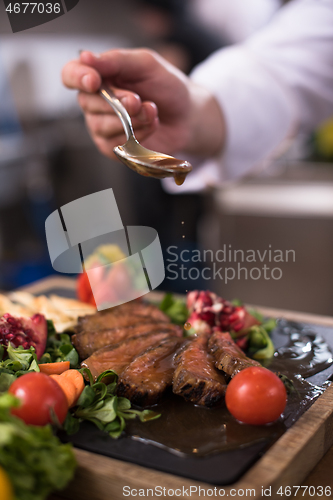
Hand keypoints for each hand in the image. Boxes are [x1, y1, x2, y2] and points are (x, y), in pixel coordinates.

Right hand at [62, 49, 224, 159]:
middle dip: (117, 103)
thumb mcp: (146, 65)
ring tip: (151, 111)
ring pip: (102, 126)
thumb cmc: (166, 87)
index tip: (95, 81)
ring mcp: (101, 126)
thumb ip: (116, 60)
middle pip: (87, 103)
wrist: (187, 116)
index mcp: (99, 76)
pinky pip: (115, 144)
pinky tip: (151, 125)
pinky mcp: (113, 148)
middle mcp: (94, 102)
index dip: (78, 78)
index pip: (71, 75)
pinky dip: (138, 135)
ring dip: (132, 119)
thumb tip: (85, 56)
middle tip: (139, 100)